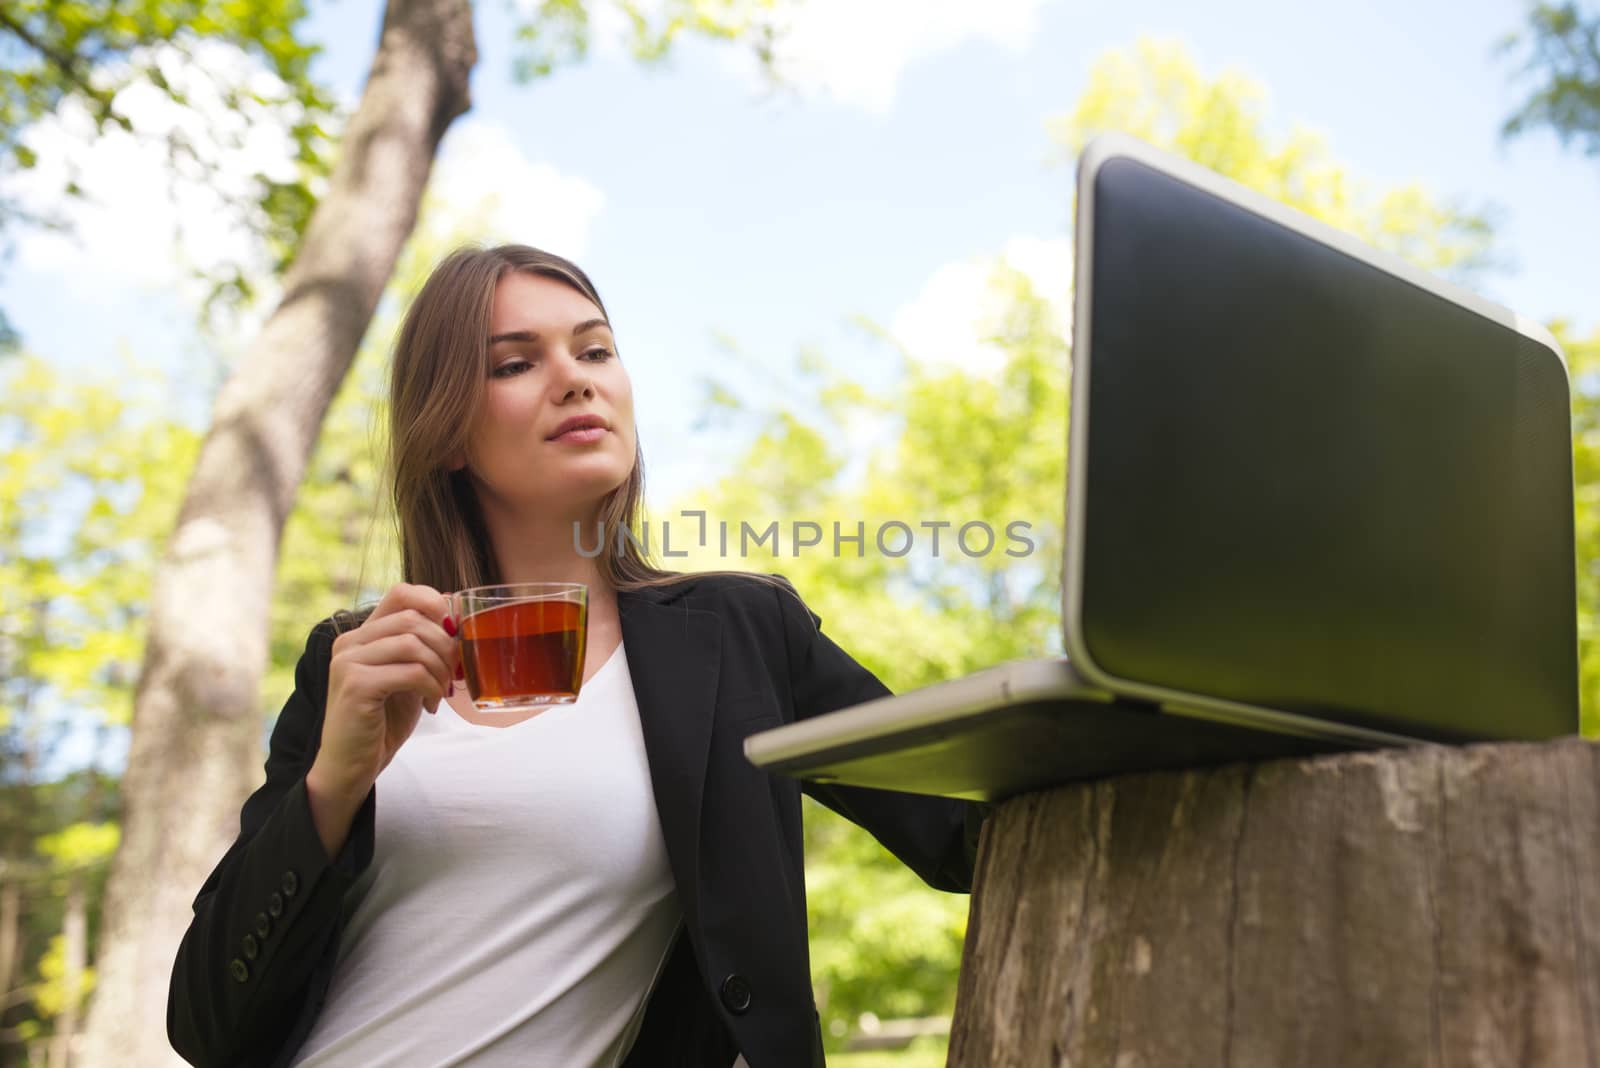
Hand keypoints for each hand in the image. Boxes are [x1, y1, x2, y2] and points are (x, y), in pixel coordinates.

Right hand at [306, 583, 456, 857]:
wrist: (350, 766)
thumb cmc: (381, 723)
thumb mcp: (405, 678)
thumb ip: (421, 649)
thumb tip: (456, 623)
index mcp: (362, 635)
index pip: (401, 593)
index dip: (434, 601)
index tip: (453, 629)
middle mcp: (350, 642)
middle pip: (413, 619)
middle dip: (445, 646)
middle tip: (451, 675)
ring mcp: (349, 662)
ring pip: (414, 643)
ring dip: (440, 669)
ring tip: (440, 693)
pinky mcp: (356, 686)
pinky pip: (411, 672)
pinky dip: (431, 687)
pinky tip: (430, 705)